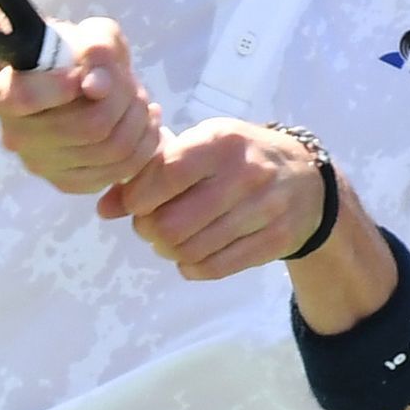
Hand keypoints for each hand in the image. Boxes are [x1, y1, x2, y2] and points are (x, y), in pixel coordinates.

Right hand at [0, 17, 161, 193]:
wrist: (69, 82)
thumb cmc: (74, 53)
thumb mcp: (88, 34)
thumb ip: (95, 51)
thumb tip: (97, 88)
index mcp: (3, 95)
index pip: (29, 98)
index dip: (63, 84)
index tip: (81, 71)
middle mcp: (15, 137)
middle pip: (90, 126)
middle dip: (125, 100)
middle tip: (132, 84)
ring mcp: (41, 165)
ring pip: (111, 151)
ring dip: (138, 122)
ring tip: (141, 101)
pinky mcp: (67, 183)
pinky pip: (119, 172)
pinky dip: (143, 146)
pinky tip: (145, 124)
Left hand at [96, 119, 327, 280]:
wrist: (305, 178)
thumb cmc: (237, 156)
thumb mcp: (199, 147)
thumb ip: (150, 171)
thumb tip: (104, 209)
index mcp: (221, 142)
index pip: (164, 175)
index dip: (137, 198)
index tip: (135, 203)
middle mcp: (245, 174)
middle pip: (172, 223)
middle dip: (149, 230)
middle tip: (150, 226)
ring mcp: (264, 209)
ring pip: (191, 250)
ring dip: (168, 251)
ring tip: (169, 240)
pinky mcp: (276, 240)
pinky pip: (216, 267)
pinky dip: (192, 267)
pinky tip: (190, 257)